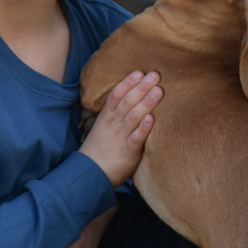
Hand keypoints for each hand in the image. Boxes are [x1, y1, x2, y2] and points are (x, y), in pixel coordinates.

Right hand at [79, 70, 160, 185]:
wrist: (89, 174)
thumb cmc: (99, 151)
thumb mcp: (103, 129)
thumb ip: (115, 116)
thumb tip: (130, 102)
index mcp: (106, 118)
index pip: (116, 96)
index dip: (127, 83)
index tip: (139, 72)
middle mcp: (113, 125)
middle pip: (127, 102)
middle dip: (141, 87)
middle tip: (155, 75)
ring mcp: (120, 138)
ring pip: (133, 116)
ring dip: (146, 103)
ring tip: (158, 91)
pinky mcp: (127, 152)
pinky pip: (135, 138)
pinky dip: (143, 128)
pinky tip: (151, 119)